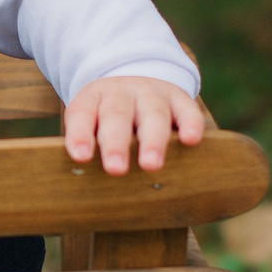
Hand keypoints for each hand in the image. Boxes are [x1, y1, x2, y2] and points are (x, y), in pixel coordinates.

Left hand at [64, 75, 207, 174]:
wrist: (136, 77)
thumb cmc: (108, 119)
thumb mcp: (92, 123)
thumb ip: (90, 149)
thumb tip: (87, 194)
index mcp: (93, 99)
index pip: (82, 113)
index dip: (80, 133)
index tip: (81, 157)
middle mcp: (121, 94)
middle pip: (117, 115)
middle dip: (116, 143)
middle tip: (116, 169)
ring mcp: (152, 94)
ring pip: (152, 114)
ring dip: (152, 140)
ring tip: (151, 165)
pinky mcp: (179, 98)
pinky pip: (187, 109)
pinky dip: (190, 124)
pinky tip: (190, 140)